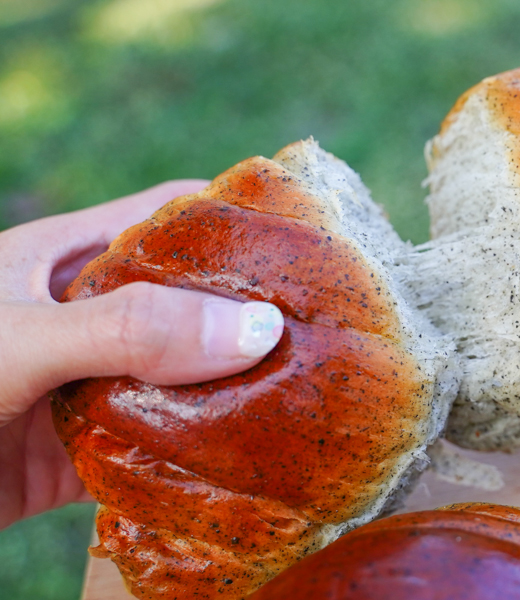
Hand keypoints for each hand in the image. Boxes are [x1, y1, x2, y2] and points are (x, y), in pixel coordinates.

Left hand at [0, 181, 283, 528]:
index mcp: (62, 260)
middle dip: (249, 313)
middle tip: (326, 327)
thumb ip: (127, 329)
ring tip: (309, 391)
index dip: (234, 218)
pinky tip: (249, 457)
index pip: (165, 217)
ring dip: (231, 389)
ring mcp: (84, 386)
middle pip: (185, 302)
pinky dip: (199, 454)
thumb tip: (258, 328)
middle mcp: (82, 319)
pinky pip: (156, 447)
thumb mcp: (18, 338)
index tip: (306, 237)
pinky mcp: (80, 455)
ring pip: (179, 377)